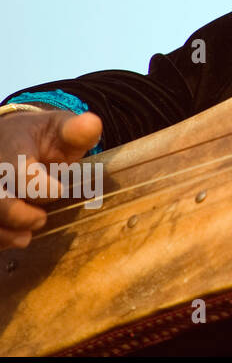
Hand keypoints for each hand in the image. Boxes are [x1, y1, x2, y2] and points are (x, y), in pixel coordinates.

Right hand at [0, 108, 101, 247]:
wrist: (9, 137)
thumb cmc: (41, 136)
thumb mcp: (60, 127)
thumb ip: (76, 130)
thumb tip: (92, 123)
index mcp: (12, 150)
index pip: (21, 174)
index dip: (42, 189)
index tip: (59, 189)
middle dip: (20, 216)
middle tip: (41, 219)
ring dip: (6, 234)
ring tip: (26, 235)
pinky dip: (0, 239)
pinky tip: (15, 237)